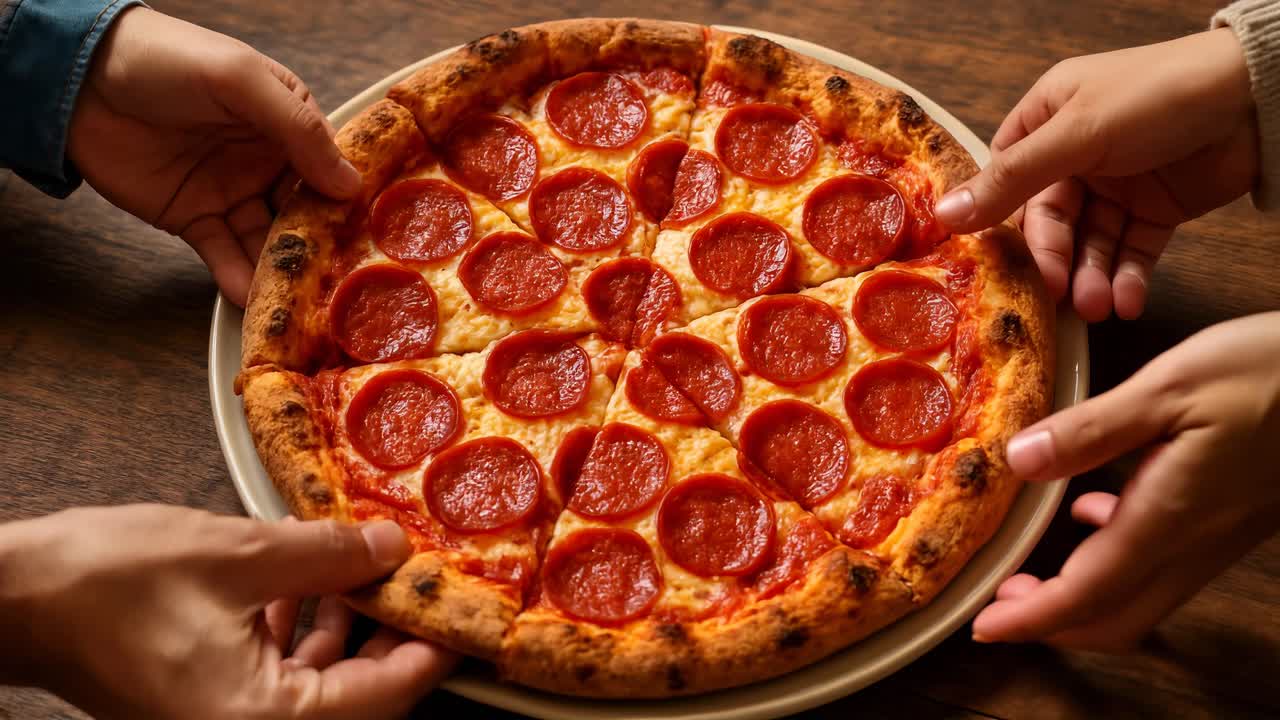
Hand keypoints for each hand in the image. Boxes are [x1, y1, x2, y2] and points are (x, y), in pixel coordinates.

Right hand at [0, 505, 455, 718]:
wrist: (18, 597)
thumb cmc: (104, 584)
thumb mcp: (239, 555)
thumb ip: (328, 557)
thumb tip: (390, 549)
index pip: (386, 699)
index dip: (431, 648)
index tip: (462, 607)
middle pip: (358, 698)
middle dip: (390, 635)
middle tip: (415, 580)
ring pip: (319, 687)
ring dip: (346, 629)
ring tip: (364, 568)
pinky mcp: (207, 707)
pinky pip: (278, 680)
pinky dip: (300, 634)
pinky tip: (307, 582)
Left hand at [67, 7, 361, 306]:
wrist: (77, 79)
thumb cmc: (166, 60)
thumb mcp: (241, 81)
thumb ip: (298, 128)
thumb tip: (350, 184)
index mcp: (288, 120)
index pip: (329, 166)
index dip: (349, 200)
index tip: (371, 235)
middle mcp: (267, 160)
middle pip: (305, 212)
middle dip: (320, 246)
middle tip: (341, 284)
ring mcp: (232, 191)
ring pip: (267, 239)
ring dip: (281, 269)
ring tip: (297, 300)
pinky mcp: (194, 219)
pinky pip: (224, 253)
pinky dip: (237, 276)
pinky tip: (250, 295)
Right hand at [935, 29, 1257, 320]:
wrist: (1257, 97)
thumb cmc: (1158, 95)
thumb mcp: (1075, 134)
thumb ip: (1011, 179)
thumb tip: (943, 215)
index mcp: (1047, 119)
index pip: (1007, 178)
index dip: (1000, 221)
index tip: (998, 264)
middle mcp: (1076, 153)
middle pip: (1049, 220)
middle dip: (1056, 260)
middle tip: (1061, 296)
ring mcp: (1117, 183)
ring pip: (1090, 242)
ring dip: (1091, 277)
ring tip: (1100, 307)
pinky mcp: (1156, 209)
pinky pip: (1131, 251)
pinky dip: (1127, 278)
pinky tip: (1127, 301)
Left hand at [973, 313, 1279, 649]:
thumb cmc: (1270, 373)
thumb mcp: (1169, 388)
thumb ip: (1090, 432)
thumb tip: (1019, 461)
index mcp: (1168, 518)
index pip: (1088, 594)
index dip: (1032, 620)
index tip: (985, 627)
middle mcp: (1193, 542)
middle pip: (1116, 616)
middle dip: (1054, 624)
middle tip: (1003, 605)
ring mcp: (1217, 535)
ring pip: (1141, 596)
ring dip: (1084, 595)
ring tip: (1035, 574)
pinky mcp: (1231, 518)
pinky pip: (1166, 562)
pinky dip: (1119, 558)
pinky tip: (1097, 512)